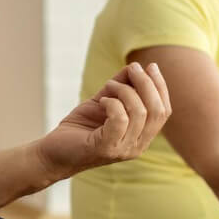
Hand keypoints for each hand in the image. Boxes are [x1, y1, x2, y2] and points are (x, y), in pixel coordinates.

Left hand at [36, 61, 171, 178]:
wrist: (54, 152)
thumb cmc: (80, 128)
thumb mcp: (105, 101)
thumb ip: (121, 86)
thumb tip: (136, 66)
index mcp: (142, 137)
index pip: (164, 111)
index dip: (161, 86)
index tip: (150, 66)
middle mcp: (137, 146)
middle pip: (157, 110)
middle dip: (146, 83)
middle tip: (132, 69)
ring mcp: (123, 150)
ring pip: (140, 112)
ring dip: (125, 91)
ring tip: (109, 87)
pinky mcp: (106, 148)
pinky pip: (120, 119)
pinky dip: (112, 103)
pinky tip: (101, 101)